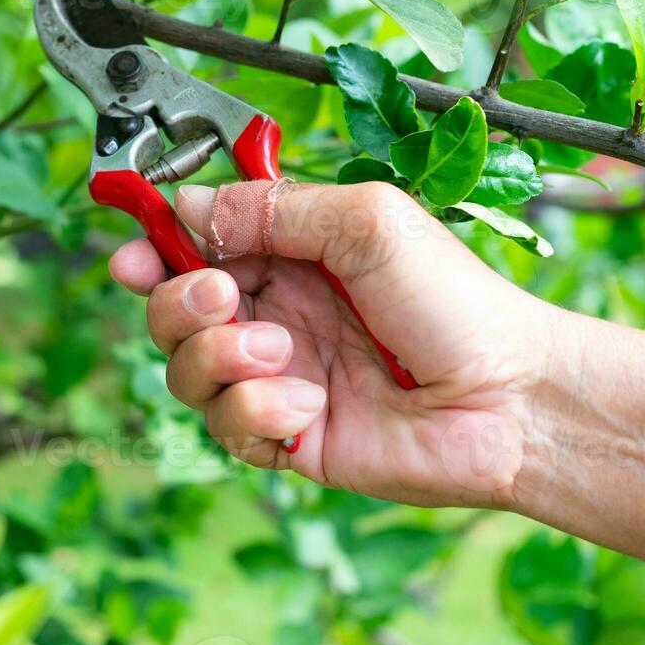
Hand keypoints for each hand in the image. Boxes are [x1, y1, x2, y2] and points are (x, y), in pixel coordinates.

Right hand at [109, 180, 573, 509]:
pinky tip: (309, 407)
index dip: (154, 248)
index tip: (134, 252)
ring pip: (186, 370)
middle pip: (171, 309)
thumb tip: (188, 206)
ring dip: (220, 358)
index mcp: (290, 257)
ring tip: (282, 355)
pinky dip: (256, 412)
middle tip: (222, 299)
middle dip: (177, 303)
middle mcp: (275, 315)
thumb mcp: (366, 221)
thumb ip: (273, 208)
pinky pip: (226, 426)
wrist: (510, 401)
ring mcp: (277, 379)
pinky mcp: (284, 438)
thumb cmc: (457, 304)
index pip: (194, 247)